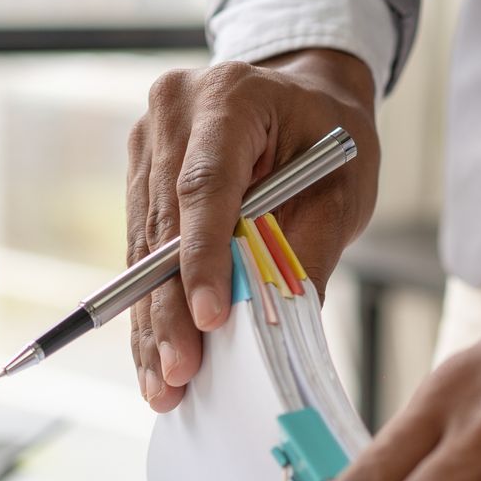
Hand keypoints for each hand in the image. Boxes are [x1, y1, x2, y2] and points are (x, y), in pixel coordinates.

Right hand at [126, 49, 379, 411]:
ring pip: (143, 248)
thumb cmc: (331, 141)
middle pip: (164, 225)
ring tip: (163, 384)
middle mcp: (173, 112)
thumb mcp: (342, 188)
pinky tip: (155, 356)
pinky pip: (141, 253)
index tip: (210, 318)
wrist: (304, 101)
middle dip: (170, 308)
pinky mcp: (139, 178)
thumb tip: (274, 325)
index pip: (204, 185)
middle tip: (179, 373)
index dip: (203, 257)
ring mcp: (147, 144)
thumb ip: (306, 248)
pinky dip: (151, 307)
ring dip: (152, 320)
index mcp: (230, 96)